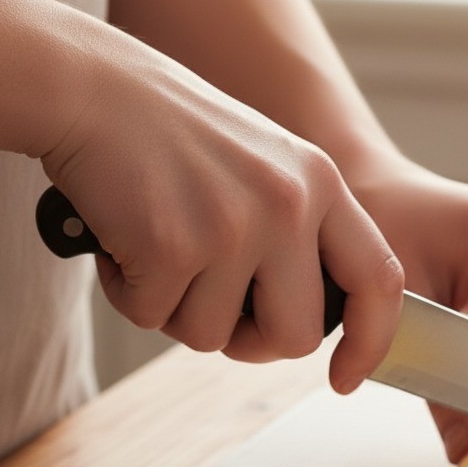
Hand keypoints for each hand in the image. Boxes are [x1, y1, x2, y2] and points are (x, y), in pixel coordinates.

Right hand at [39, 24, 403, 393]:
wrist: (88, 88)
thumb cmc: (175, 140)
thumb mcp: (268, 168)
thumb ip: (301, 237)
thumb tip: (308, 330)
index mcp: (322, 185)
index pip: (379, 280)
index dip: (371, 341)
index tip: (345, 378)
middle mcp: (289, 205)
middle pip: (297, 338)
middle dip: (251, 343)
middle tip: (213, 306)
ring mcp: (234, 225)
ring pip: (215, 337)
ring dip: (177, 312)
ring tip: (157, 250)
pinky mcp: (173, 244)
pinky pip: (154, 318)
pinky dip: (128, 294)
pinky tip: (123, 241)